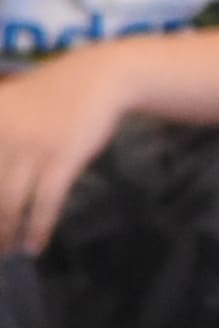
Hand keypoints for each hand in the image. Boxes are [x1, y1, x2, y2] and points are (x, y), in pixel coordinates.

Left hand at [0, 43, 134, 262]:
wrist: (99, 78)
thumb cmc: (52, 94)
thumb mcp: (9, 106)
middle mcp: (3, 133)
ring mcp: (33, 146)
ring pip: (10, 201)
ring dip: (8, 232)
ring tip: (8, 249)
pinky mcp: (62, 157)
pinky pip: (45, 202)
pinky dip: (38, 228)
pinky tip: (35, 245)